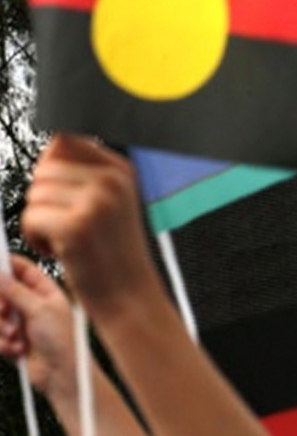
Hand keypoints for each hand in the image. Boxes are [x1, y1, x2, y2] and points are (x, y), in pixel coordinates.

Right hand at [0, 255, 75, 396]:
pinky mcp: (11, 341)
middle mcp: (31, 305)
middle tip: (4, 311)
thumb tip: (0, 275)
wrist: (61, 375)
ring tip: (16, 337)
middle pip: (1, 292)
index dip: (5, 266)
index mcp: (45, 291)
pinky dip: (2, 344)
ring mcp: (20, 323)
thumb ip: (17, 291)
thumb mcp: (40, 310)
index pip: (21, 269)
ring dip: (0, 328)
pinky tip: (17, 350)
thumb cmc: (62, 341)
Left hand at [21, 134, 159, 319]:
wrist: (129, 294)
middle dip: (43, 199)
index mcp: (121, 170)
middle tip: (66, 223)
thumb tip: (49, 151)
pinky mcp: (75, 227)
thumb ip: (86, 173)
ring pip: (34, 194)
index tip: (62, 193)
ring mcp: (95, 202)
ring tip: (65, 238)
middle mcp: (111, 182)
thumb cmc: (115, 253)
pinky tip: (60, 250)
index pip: (64, 141)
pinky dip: (35, 238)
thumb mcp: (112, 202)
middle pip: (43, 169)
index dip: (51, 166)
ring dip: (38, 220)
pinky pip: (29, 218)